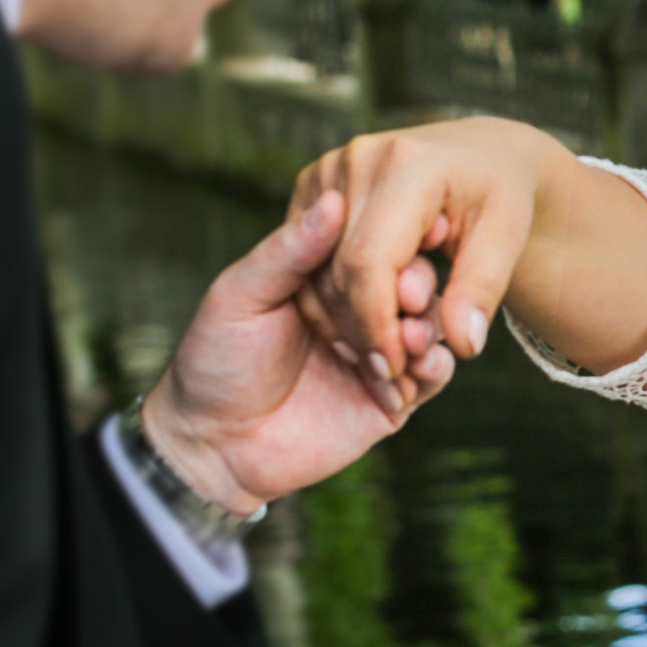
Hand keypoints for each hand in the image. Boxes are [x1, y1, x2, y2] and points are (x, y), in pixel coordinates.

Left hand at [141, 191, 455, 514]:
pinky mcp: (392, 400)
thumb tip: (333, 199)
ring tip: (412, 335)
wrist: (211, 447)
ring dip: (429, 327)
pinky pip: (431, 379)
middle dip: (418, 285)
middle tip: (409, 292)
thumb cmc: (215, 362)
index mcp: (328, 280)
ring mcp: (380, 356)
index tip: (420, 226)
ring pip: (429, 329)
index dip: (399, 238)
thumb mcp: (242, 294)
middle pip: (412, 285)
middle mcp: (360, 312)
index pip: (377, 247)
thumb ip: (289, 251)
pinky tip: (422, 365)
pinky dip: (435, 368)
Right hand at [287, 116, 568, 392]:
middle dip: (362, 330)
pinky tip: (364, 322)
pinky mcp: (314, 182)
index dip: (377, 325)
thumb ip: (483, 290)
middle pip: (338, 269)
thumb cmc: (500, 196)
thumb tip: (464, 346)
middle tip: (391, 372)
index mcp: (409, 165)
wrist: (481, 152)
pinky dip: (331, 297)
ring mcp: (330, 168)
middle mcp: (359, 158)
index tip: (395, 370)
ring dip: (343, 320)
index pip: (369, 263)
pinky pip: (306, 257)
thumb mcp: (507, 238)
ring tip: (383, 352)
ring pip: (316, 269)